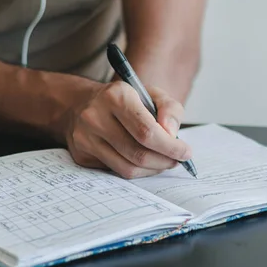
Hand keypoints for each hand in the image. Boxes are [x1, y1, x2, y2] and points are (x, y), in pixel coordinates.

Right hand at [63, 81, 190, 178]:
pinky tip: (144, 162)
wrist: (82, 104)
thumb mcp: (152, 94)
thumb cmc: (124, 100)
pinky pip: (116, 172)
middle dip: (164, 161)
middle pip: (138, 153)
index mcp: (116, 96)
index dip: (170, 146)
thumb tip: (172, 134)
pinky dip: (136, 171)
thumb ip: (170, 109)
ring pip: (127, 168)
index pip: (147, 131)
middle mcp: (95, 116)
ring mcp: (85, 138)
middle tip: (177, 160)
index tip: (186, 152)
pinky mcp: (81, 154)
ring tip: (163, 162)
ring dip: (152, 169)